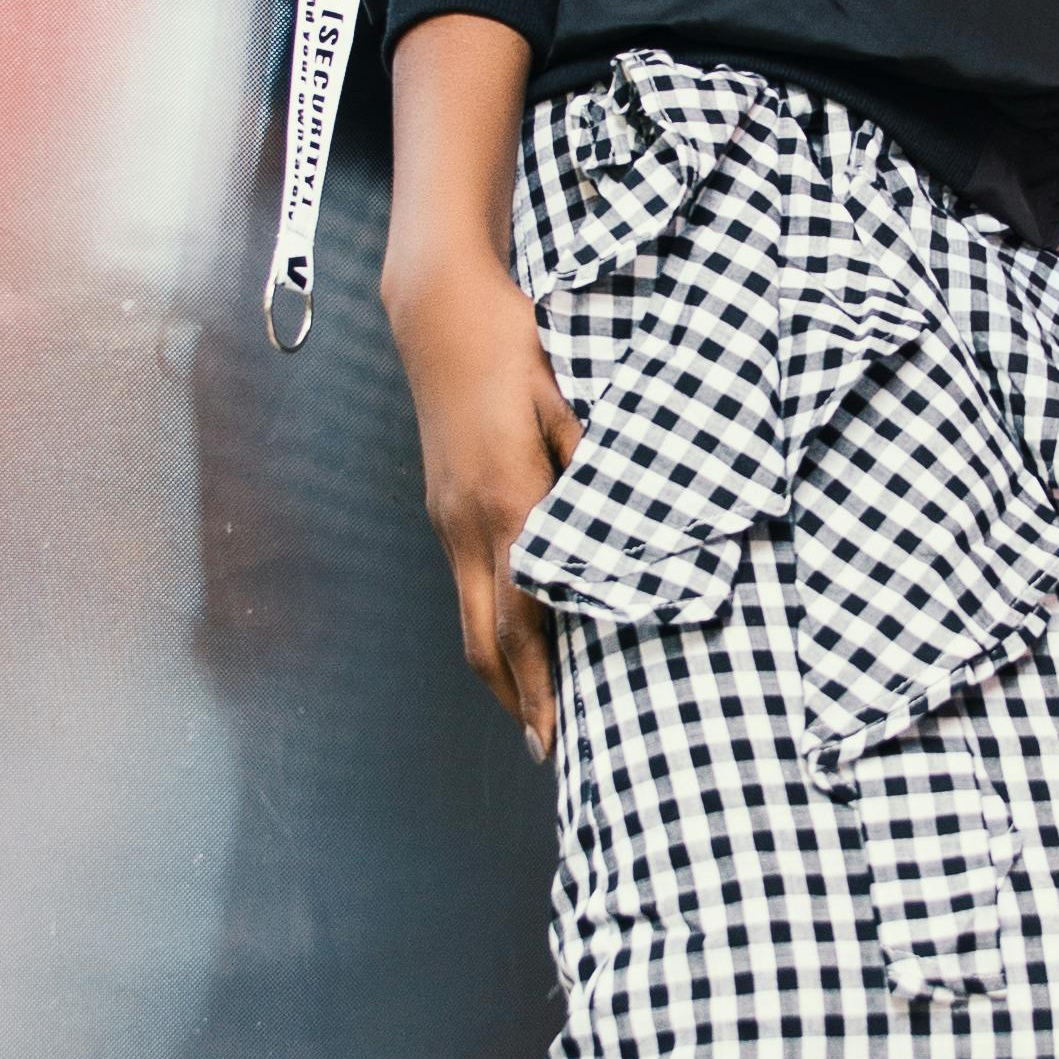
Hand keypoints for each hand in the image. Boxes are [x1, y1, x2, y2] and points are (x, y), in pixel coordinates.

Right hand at [387, 246, 580, 757]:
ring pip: (470, 614)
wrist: (438, 310)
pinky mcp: (442, 504)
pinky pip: (466, 581)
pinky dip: (490, 621)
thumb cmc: (511, 344)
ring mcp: (448, 515)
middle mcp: (468, 522)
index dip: (539, 684)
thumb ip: (591, 464)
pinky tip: (515, 632)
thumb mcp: (565, 398)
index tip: (555, 735)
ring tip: (532, 707)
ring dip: (500, 666)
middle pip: (486, 637)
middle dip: (515, 698)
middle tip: (546, 748)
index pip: (524, 617)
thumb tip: (620, 522)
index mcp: (509, 501)